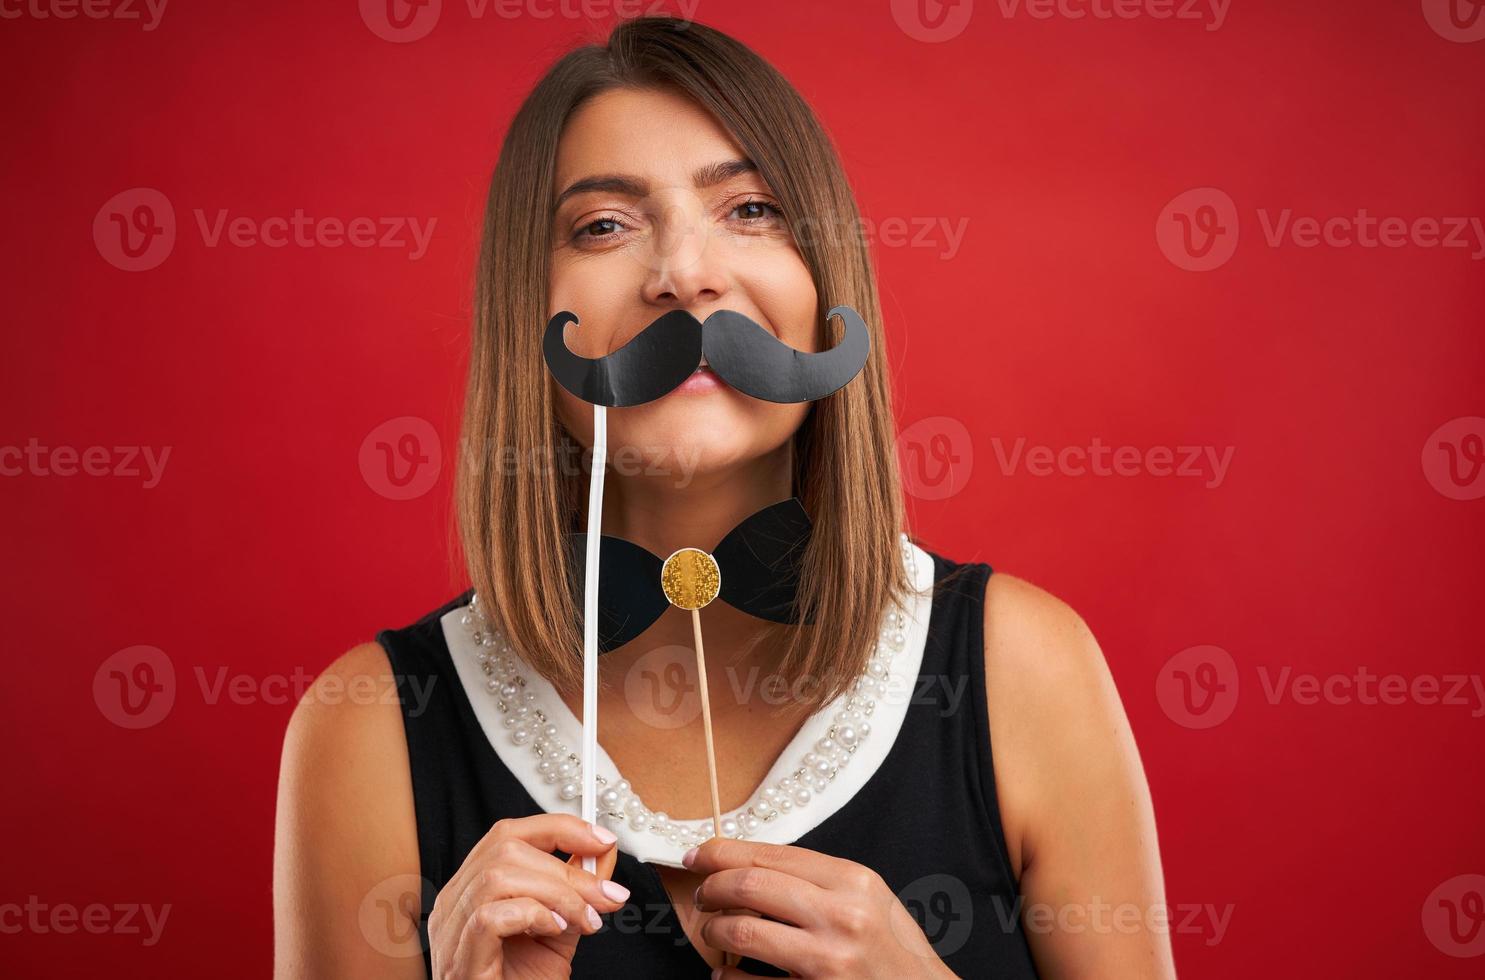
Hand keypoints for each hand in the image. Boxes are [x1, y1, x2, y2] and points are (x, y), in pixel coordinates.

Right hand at [427, 814, 627, 978]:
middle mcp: (453, 905)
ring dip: (556, 892)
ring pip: (498, 876)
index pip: (506, 834)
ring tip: (584, 920)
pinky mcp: (459, 961)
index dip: (558, 827)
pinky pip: (488, 917)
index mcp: (472, 890)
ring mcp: (449, 933)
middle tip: (605, 896)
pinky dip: (532, 914)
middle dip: (567, 866)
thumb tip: (601, 851)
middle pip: (504, 848)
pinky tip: (554, 930)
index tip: (602, 839)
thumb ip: (576, 891)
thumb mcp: (559, 930)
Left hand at [686, 838, 956, 978]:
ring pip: (742, 932)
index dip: (722, 853)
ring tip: (712, 932)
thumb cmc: (894, 952)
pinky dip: (726, 977)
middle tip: (700, 895)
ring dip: (713, 931)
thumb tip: (749, 864)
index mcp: (853, 881)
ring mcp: (828, 961)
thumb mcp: (868, 900)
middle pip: (749, 886)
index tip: (697, 855)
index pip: (770, 855)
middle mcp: (842, 916)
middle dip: (711, 887)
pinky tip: (725, 974)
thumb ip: (817, 879)